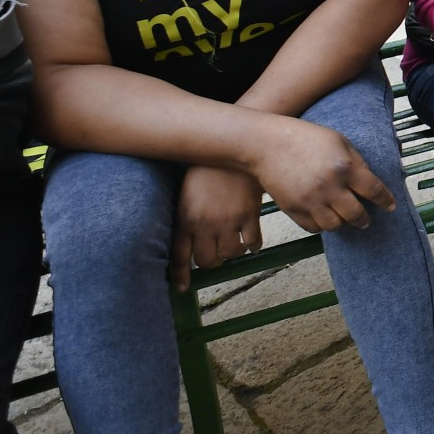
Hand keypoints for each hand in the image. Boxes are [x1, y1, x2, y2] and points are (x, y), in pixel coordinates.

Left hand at [171, 166, 264, 289]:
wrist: (232, 146)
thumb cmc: (207, 170)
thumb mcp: (188, 194)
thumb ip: (188, 219)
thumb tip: (190, 243)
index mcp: (186, 219)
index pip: (180, 257)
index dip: (181, 276)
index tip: (183, 288)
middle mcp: (206, 224)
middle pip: (207, 261)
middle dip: (212, 261)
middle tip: (217, 256)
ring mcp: (229, 220)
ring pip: (232, 254)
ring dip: (233, 253)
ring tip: (235, 245)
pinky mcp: (249, 215)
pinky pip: (253, 243)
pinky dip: (253, 245)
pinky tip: (252, 240)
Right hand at [246, 117, 395, 233]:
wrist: (267, 144)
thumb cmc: (305, 138)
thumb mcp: (339, 141)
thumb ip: (357, 161)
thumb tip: (369, 182)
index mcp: (344, 167)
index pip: (373, 190)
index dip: (385, 200)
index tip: (391, 206)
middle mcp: (329, 187)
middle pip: (356, 215)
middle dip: (365, 219)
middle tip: (366, 219)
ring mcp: (310, 201)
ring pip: (335, 225)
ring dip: (343, 223)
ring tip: (344, 217)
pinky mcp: (294, 209)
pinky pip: (314, 228)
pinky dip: (322, 226)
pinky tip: (326, 217)